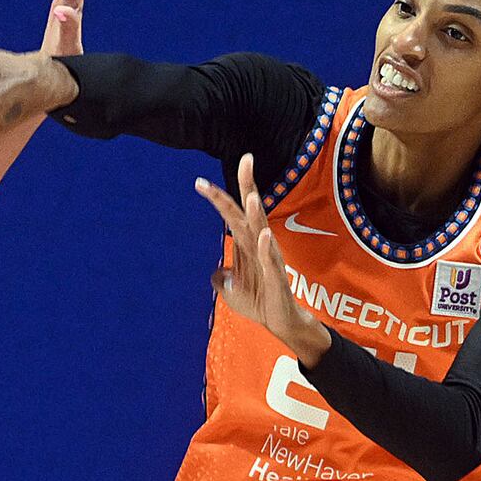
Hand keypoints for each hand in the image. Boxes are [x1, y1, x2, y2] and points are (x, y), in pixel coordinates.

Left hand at [196, 155, 329, 365]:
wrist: (282, 322)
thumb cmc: (260, 301)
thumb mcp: (231, 291)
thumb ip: (221, 278)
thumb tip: (214, 272)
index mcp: (247, 243)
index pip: (233, 214)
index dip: (218, 198)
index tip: (199, 182)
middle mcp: (259, 244)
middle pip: (252, 211)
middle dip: (247, 186)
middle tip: (246, 158)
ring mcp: (270, 259)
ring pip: (263, 231)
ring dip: (258, 214)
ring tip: (252, 197)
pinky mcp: (276, 278)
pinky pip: (272, 262)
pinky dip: (267, 249)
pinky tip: (264, 236)